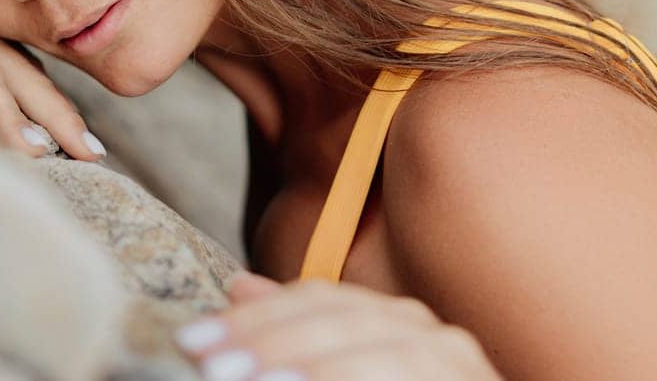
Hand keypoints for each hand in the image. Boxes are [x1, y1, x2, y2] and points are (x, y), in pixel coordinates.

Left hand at [172, 271, 500, 380]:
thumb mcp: (336, 379)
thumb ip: (299, 346)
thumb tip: (240, 285)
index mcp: (400, 327)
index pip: (322, 301)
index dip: (255, 317)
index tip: (192, 342)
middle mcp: (439, 341)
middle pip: (346, 321)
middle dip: (270, 341)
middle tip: (207, 366)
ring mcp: (464, 371)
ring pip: (385, 355)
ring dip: (310, 367)